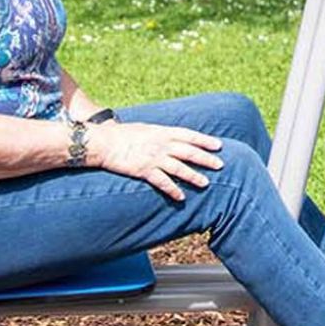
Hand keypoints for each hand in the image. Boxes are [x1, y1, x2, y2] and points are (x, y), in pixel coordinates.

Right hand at [88, 121, 223, 200]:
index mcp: (162, 132)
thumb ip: (160, 134)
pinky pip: (162, 182)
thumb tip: (171, 137)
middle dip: (206, 158)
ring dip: (194, 176)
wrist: (104, 142)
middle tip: (220, 165)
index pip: (189, 135)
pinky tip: (181, 197)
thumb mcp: (146, 129)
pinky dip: (173, 190)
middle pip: (189, 152)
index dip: (205, 141)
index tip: (219, 145)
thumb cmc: (122, 134)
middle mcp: (161, 144)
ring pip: (179, 168)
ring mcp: (154, 158)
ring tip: (206, 183)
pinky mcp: (144, 170)